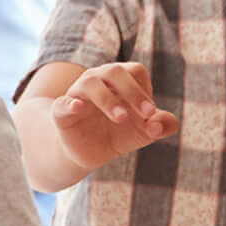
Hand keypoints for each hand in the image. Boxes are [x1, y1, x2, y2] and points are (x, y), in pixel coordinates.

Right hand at [48, 61, 176, 169]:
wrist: (90, 153)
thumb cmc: (119, 133)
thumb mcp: (144, 132)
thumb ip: (162, 126)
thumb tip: (163, 125)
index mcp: (120, 80)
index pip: (135, 71)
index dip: (145, 90)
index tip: (151, 114)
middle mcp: (99, 80)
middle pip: (114, 71)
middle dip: (133, 91)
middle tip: (147, 115)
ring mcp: (78, 94)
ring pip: (90, 83)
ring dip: (108, 99)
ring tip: (121, 118)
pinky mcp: (62, 112)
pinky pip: (63, 103)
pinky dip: (70, 104)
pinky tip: (78, 108)